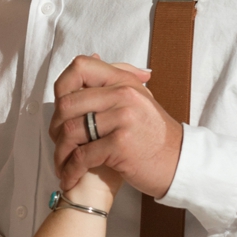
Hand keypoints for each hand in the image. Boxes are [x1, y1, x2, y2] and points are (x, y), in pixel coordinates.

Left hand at [49, 58, 173, 196]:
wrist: (180, 163)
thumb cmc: (154, 135)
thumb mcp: (139, 99)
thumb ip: (114, 81)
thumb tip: (92, 57)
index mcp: (124, 82)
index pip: (80, 68)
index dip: (63, 87)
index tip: (61, 110)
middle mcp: (124, 95)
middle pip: (67, 104)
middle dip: (56, 129)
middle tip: (59, 145)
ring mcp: (123, 118)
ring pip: (70, 131)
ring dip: (61, 154)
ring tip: (63, 166)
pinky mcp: (121, 144)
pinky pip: (82, 156)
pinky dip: (71, 170)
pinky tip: (71, 178)